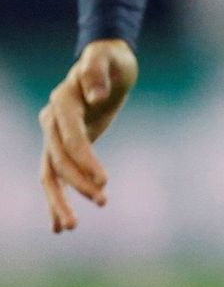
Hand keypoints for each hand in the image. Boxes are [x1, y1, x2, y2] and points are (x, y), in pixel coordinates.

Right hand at [39, 39, 137, 232]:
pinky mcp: (63, 145)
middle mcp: (52, 120)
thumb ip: (98, 71)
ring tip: (70, 228)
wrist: (105, 62)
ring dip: (58, 201)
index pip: (71, 137)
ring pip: (51, 173)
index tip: (105, 181)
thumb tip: (95, 95)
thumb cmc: (110, 60)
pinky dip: (57, 199)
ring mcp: (54, 134)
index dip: (86, 160)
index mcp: (62, 102)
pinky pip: (56, 175)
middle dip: (77, 184)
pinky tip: (60, 225)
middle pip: (57, 159)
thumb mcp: (108, 59)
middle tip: (102, 203)